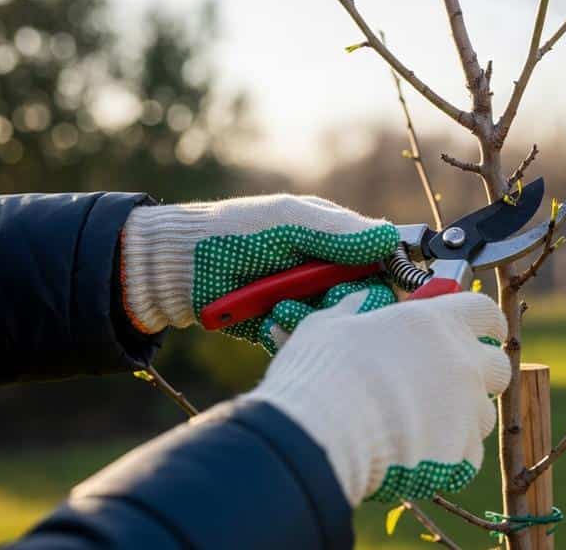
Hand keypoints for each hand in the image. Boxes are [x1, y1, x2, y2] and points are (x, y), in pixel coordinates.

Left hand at [120, 195, 398, 349]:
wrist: (174, 269)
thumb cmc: (231, 233)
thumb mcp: (287, 223)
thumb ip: (338, 233)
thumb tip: (390, 238)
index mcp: (333, 238)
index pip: (380, 264)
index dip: (381, 280)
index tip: (363, 289)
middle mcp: (325, 271)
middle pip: (363, 301)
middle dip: (341, 305)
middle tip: (317, 301)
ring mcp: (304, 300)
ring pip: (335, 326)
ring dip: (309, 322)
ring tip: (277, 312)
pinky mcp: (284, 327)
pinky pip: (304, 342)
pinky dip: (288, 336)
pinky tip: (266, 324)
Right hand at [247, 291, 510, 504]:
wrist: (321, 436)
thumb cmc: (322, 374)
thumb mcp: (328, 326)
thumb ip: (351, 310)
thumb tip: (357, 300)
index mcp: (437, 323)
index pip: (486, 313)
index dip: (485, 324)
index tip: (481, 332)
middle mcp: (463, 362)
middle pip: (498, 365)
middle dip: (480, 374)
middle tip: (448, 383)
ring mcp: (467, 409)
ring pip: (484, 414)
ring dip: (463, 417)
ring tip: (421, 425)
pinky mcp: (462, 453)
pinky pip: (469, 454)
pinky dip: (450, 456)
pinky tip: (417, 454)